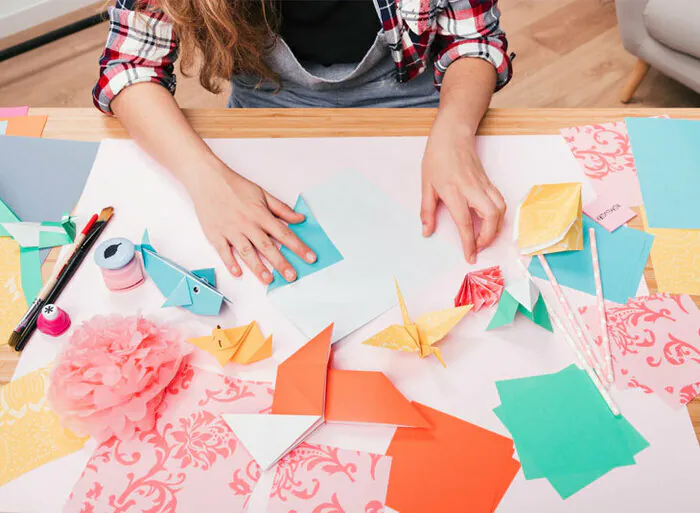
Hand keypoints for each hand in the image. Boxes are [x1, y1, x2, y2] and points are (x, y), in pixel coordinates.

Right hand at [189, 162, 315, 283]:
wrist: (208, 180)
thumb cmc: (234, 186)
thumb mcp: (262, 193)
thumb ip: (281, 209)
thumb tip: (299, 218)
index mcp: (260, 215)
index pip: (284, 234)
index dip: (299, 247)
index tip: (310, 257)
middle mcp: (247, 224)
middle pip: (267, 247)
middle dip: (281, 263)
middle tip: (292, 276)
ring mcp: (231, 231)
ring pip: (247, 252)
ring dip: (258, 267)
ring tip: (268, 280)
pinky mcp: (215, 235)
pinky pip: (224, 252)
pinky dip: (230, 263)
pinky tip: (238, 273)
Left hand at [420, 115, 505, 262]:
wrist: (452, 134)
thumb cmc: (437, 157)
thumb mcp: (426, 185)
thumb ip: (427, 211)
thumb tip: (426, 232)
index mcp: (454, 192)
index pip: (465, 223)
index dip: (469, 243)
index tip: (470, 256)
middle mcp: (472, 189)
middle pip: (491, 217)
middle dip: (489, 237)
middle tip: (479, 247)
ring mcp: (483, 185)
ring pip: (501, 209)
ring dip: (497, 227)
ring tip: (485, 237)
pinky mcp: (488, 182)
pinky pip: (500, 201)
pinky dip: (499, 215)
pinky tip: (490, 222)